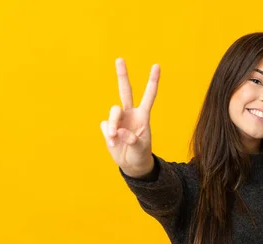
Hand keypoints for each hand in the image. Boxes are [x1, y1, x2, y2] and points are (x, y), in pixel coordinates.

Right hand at [100, 58, 159, 173]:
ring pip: (113, 111)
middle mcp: (130, 114)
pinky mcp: (108, 127)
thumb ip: (131, 139)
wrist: (132, 164)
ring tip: (114, 139)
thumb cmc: (140, 154)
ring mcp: (118, 119)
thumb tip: (119, 131)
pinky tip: (113, 142)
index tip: (156, 65)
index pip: (149, 96)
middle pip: (125, 91)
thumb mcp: (140, 148)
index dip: (152, 81)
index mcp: (143, 116)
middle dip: (122, 75)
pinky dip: (108, 134)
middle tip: (120, 59)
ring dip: (113, 125)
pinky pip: (105, 126)